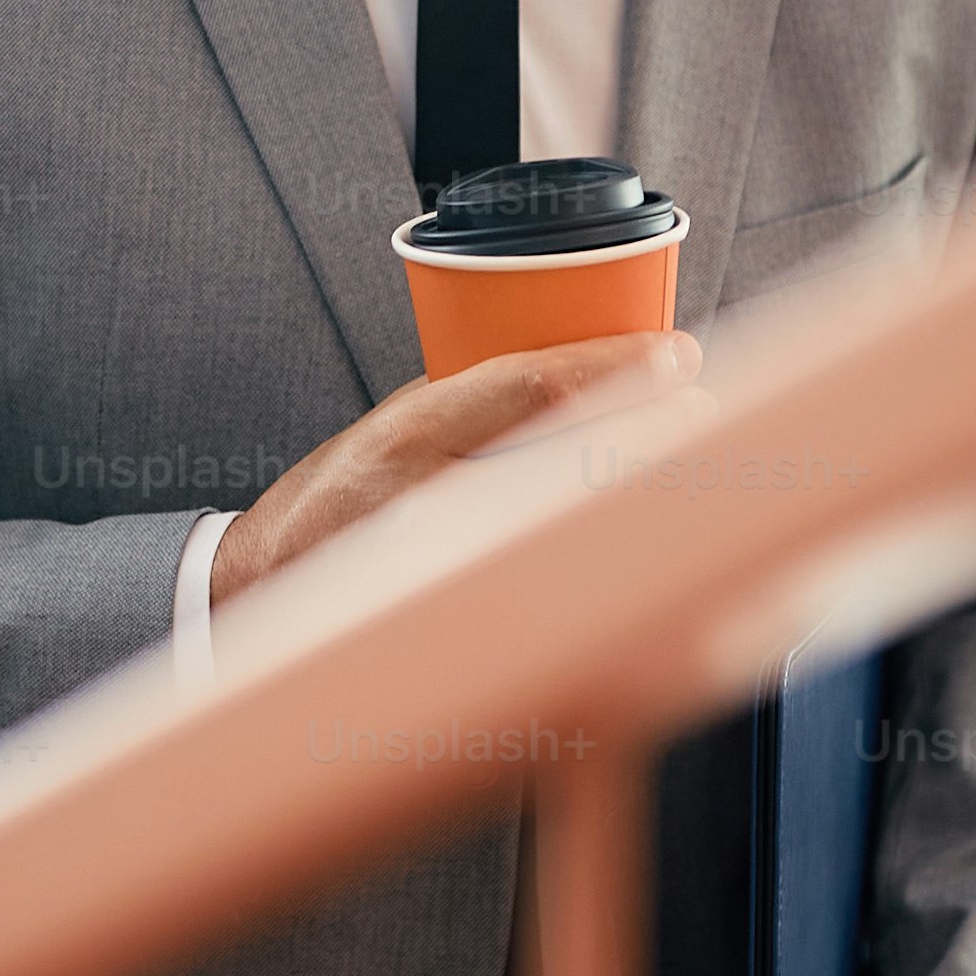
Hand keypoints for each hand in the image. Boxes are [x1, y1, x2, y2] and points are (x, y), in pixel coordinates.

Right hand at [211, 332, 701, 610]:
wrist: (268, 584)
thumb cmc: (345, 494)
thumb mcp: (403, 425)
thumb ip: (483, 406)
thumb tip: (596, 375)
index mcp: (411, 434)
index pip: (529, 386)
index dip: (615, 367)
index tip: (679, 354)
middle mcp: (425, 498)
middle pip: (568, 461)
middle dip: (651, 436)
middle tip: (707, 414)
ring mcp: (442, 567)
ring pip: (568, 529)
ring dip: (643, 501)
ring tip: (697, 475)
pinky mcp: (456, 621)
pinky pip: (547, 595)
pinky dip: (609, 576)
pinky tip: (656, 563)